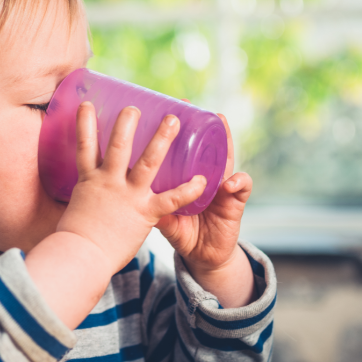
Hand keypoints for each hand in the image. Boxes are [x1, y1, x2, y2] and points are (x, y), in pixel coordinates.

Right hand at [55, 102, 208, 275]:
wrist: (80, 257)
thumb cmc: (74, 240)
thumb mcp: (75, 210)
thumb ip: (85, 199)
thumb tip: (81, 199)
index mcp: (89, 180)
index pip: (84, 145)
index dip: (85, 123)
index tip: (87, 104)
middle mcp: (108, 182)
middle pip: (117, 145)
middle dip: (127, 124)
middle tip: (135, 107)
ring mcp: (127, 196)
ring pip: (147, 162)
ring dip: (161, 139)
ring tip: (173, 120)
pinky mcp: (144, 213)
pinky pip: (170, 199)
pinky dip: (188, 190)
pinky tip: (203, 180)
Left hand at [156, 114, 255, 306]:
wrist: (204, 258)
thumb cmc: (183, 232)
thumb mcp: (162, 218)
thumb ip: (147, 206)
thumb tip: (120, 194)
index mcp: (187, 178)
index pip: (183, 151)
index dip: (175, 132)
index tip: (163, 108)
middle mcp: (205, 178)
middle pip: (203, 147)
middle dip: (199, 124)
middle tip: (190, 104)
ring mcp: (222, 189)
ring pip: (226, 159)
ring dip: (225, 140)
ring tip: (221, 122)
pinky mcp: (235, 205)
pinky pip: (241, 190)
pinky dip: (239, 183)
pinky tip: (232, 180)